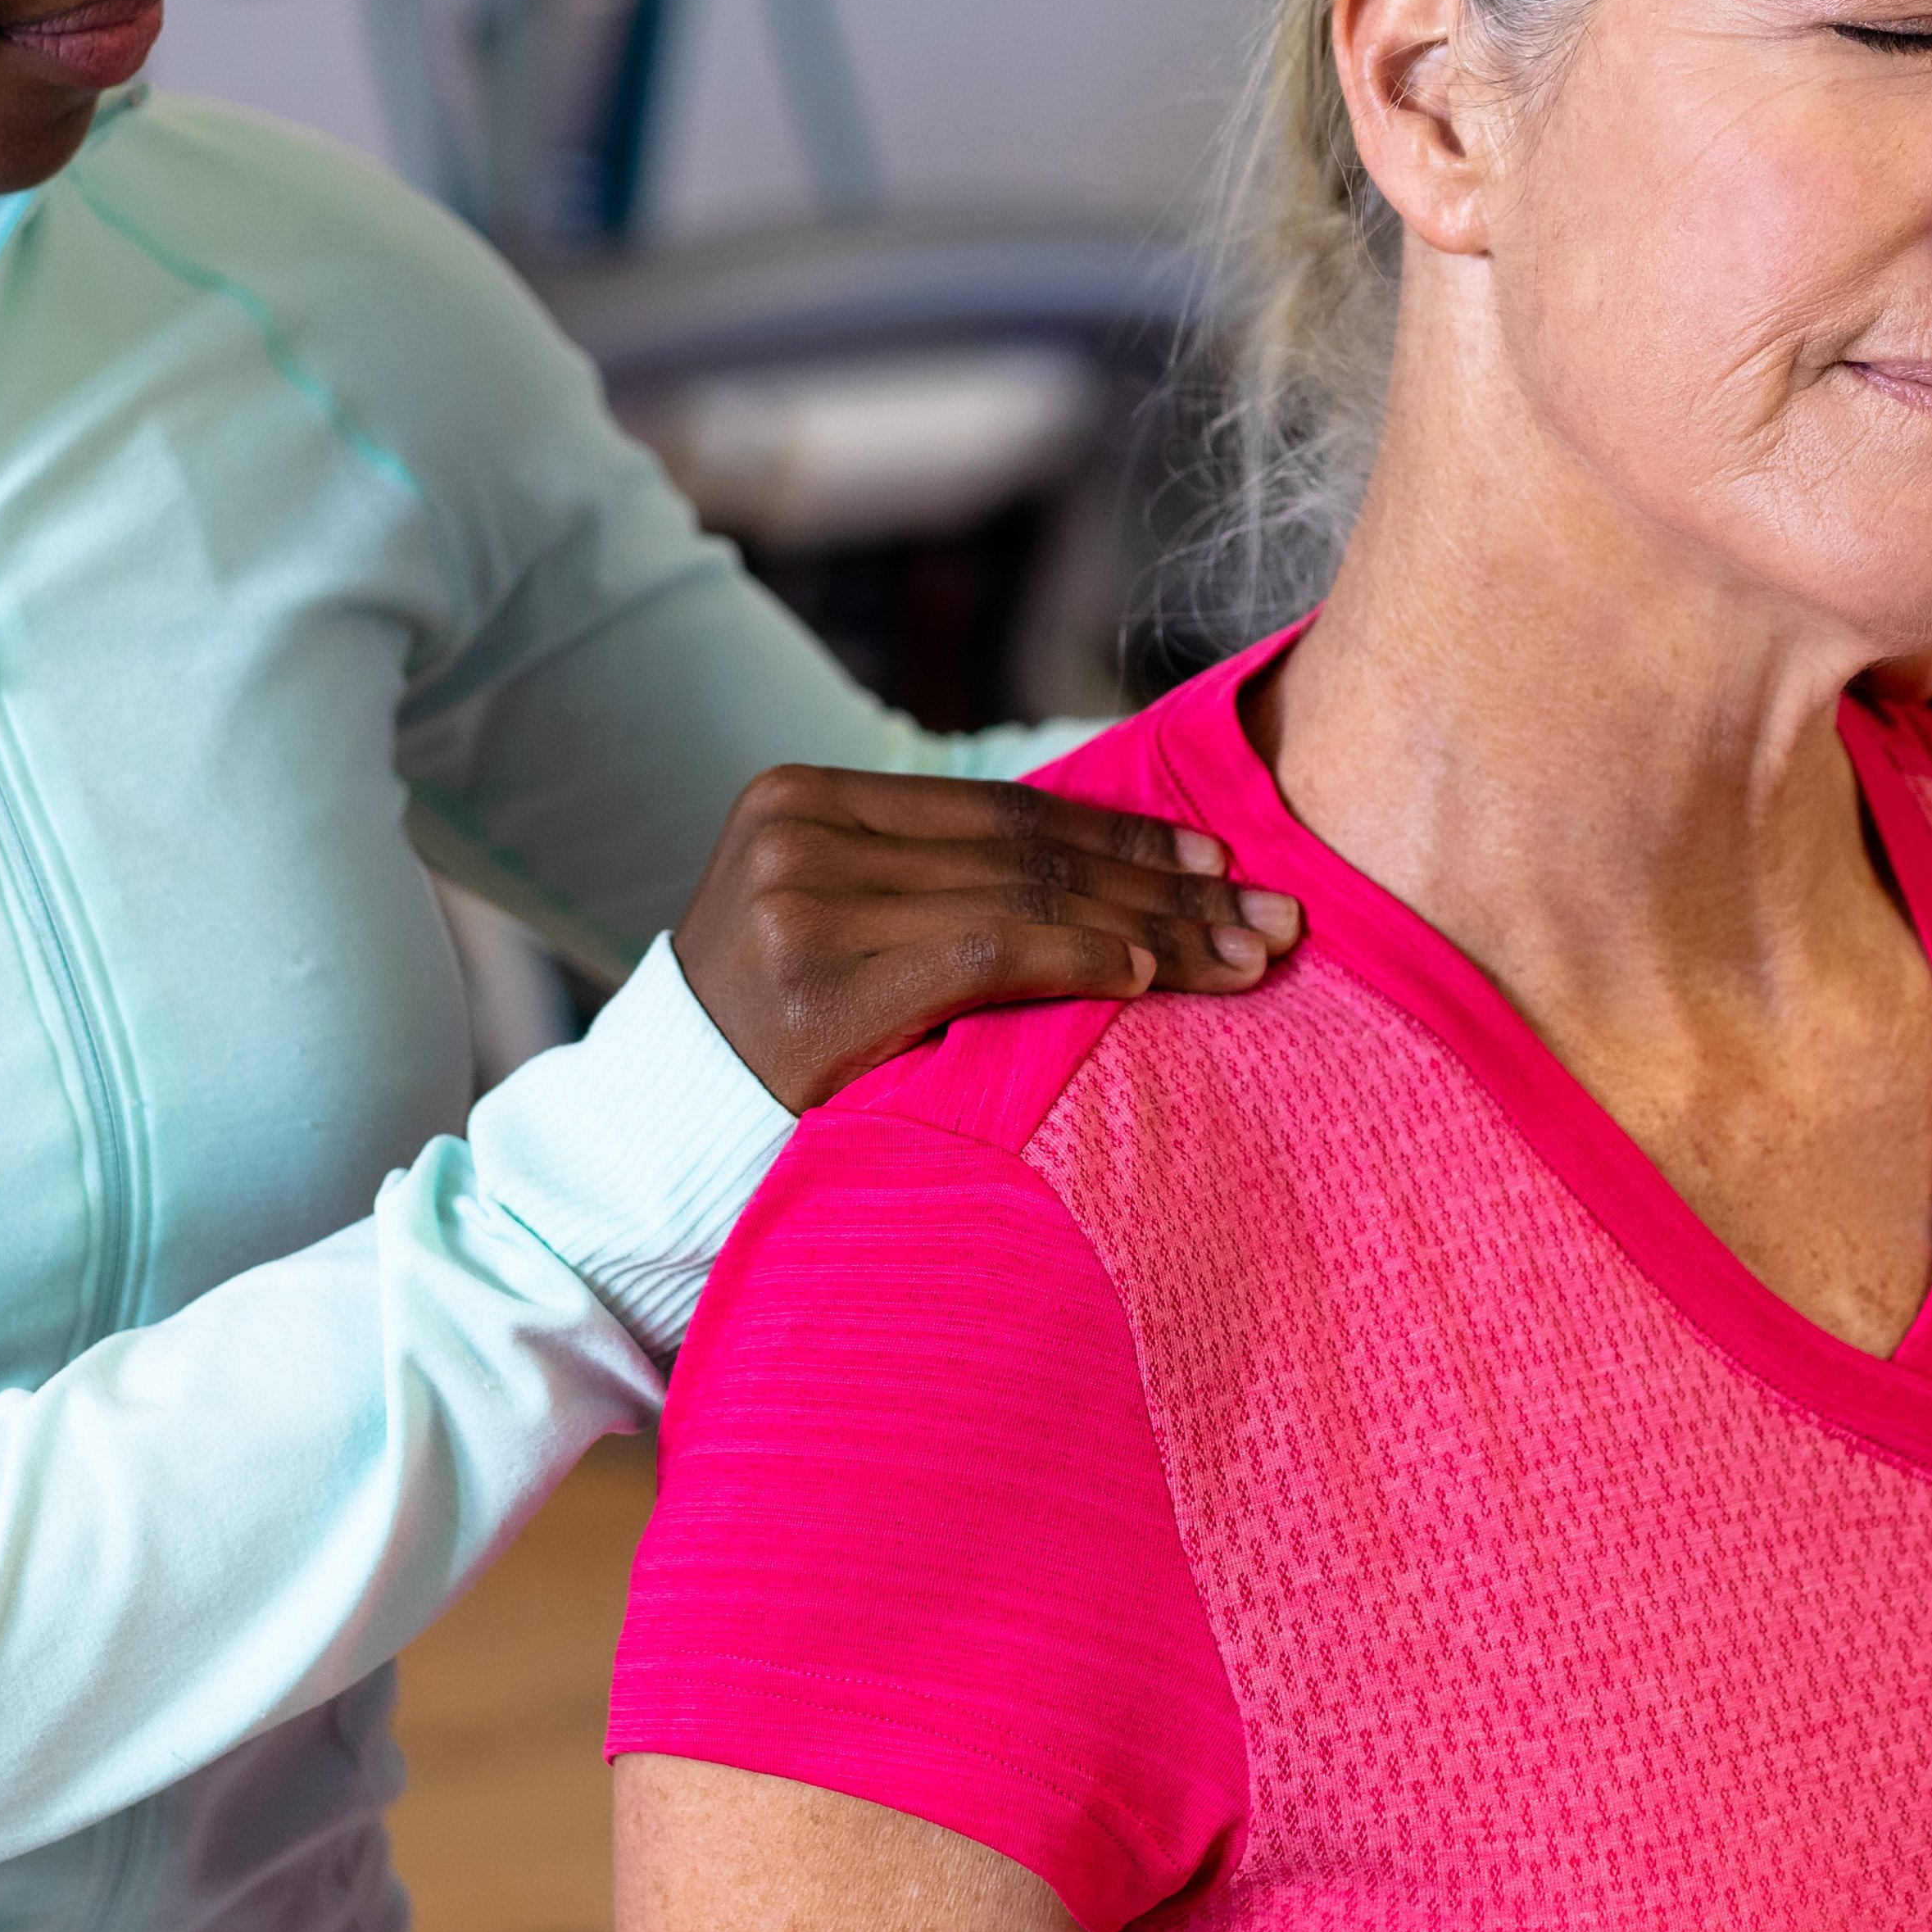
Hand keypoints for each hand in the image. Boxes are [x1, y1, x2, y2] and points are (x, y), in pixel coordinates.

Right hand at [672, 770, 1304, 1111]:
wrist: (656, 1136)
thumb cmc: (774, 1037)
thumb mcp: (838, 925)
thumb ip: (935, 884)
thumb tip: (1115, 872)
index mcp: (802, 795)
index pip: (998, 809)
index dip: (1120, 830)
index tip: (1220, 858)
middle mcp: (798, 832)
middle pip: (1022, 850)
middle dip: (1163, 882)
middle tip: (1275, 912)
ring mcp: (801, 904)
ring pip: (1022, 899)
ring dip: (1153, 930)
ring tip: (1248, 956)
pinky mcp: (821, 986)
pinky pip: (985, 956)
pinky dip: (1077, 960)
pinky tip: (1149, 976)